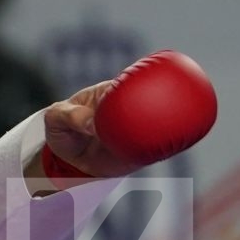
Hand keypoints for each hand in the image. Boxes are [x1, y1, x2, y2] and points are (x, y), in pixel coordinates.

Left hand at [41, 50, 217, 180]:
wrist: (67, 162)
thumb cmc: (62, 132)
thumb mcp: (56, 119)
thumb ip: (69, 117)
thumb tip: (91, 123)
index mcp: (110, 93)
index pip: (132, 81)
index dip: (147, 77)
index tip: (155, 81)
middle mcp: (127, 108)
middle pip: (153, 100)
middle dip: (168, 99)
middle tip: (174, 105)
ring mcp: (135, 129)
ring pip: (158, 123)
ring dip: (170, 123)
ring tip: (182, 125)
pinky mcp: (139, 151)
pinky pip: (156, 147)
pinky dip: (167, 145)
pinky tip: (178, 143)